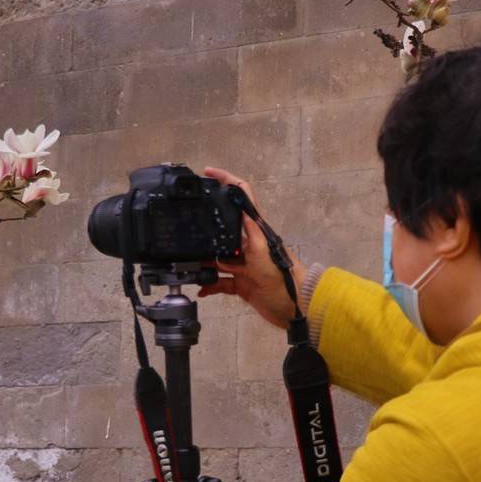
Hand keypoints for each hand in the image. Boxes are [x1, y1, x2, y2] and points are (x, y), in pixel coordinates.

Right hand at [199, 167, 306, 329]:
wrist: (294, 309)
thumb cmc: (283, 279)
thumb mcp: (264, 252)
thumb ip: (250, 231)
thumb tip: (240, 204)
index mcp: (255, 231)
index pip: (242, 196)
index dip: (226, 180)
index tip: (208, 172)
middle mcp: (248, 244)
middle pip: (223, 227)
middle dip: (205, 227)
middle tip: (186, 226)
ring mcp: (243, 263)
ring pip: (217, 256)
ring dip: (204, 261)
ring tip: (190, 265)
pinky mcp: (241, 282)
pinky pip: (219, 280)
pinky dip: (209, 284)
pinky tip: (201, 288)